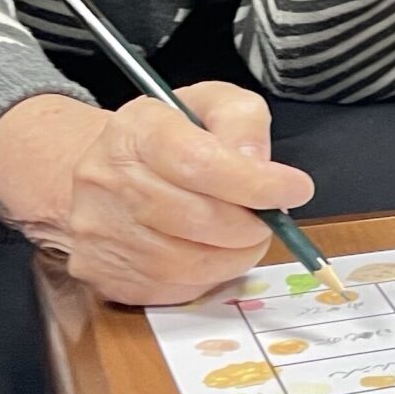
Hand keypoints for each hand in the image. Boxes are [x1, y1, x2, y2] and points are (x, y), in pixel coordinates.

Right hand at [0, 85, 315, 306]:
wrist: (108, 171)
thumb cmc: (171, 137)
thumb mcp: (211, 105)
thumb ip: (242, 121)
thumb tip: (259, 165)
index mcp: (135, 131)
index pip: (198, 163)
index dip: (254, 183)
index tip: (295, 189)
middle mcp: (106, 181)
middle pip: (195, 218)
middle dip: (250, 224)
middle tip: (270, 218)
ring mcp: (99, 233)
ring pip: (185, 262)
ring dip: (234, 254)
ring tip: (247, 235)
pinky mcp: (104, 274)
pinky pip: (171, 288)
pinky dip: (208, 275)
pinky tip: (215, 252)